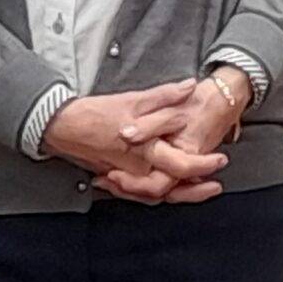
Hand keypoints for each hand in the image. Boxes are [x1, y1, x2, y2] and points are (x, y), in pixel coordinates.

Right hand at [42, 84, 225, 203]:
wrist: (62, 126)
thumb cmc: (97, 113)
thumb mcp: (133, 100)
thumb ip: (164, 96)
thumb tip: (190, 86)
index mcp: (144, 150)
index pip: (180, 164)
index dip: (203, 165)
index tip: (220, 160)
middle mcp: (136, 168)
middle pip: (171, 189)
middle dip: (195, 191)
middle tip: (215, 185)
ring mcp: (126, 176)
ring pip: (156, 194)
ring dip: (179, 195)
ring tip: (201, 189)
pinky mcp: (117, 178)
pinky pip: (140, 192)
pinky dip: (157, 192)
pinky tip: (171, 189)